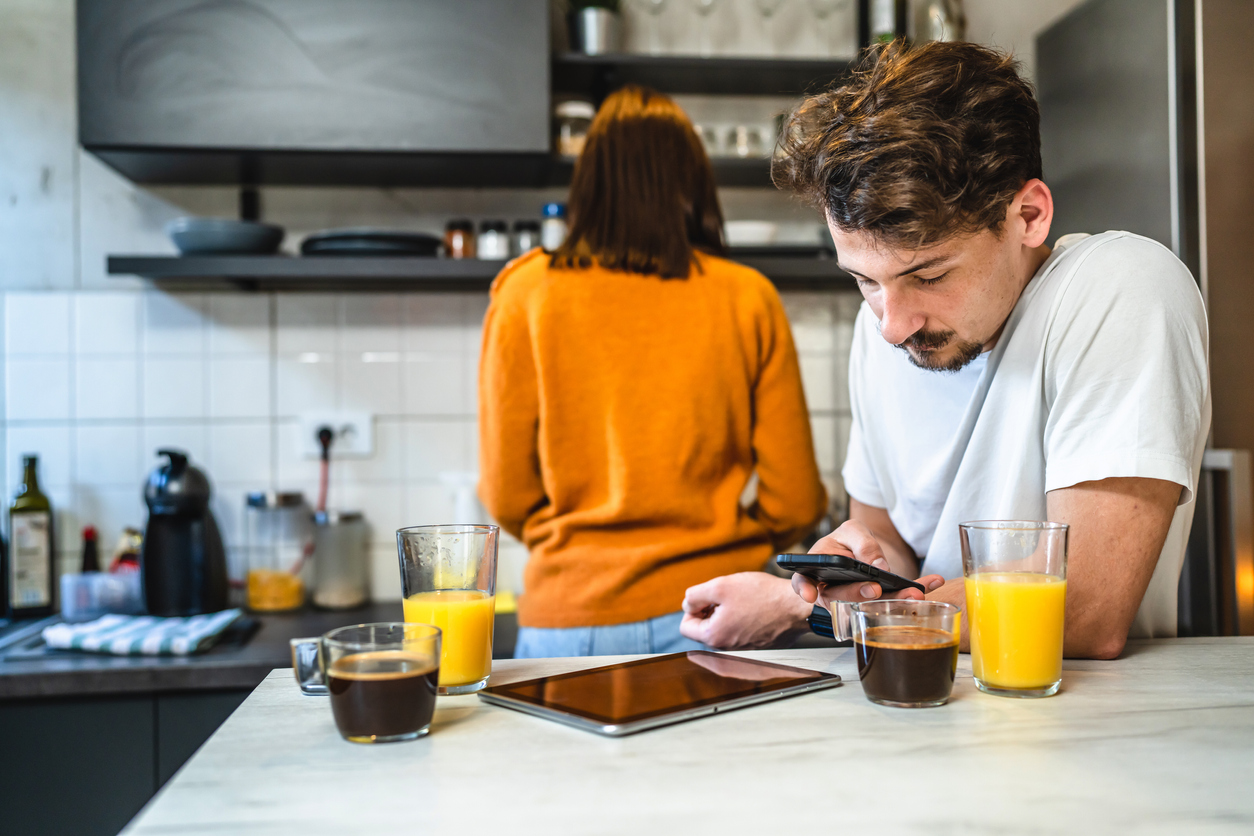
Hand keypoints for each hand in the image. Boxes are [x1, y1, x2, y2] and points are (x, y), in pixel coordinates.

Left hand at [680, 572, 811, 649]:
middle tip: (726, 595)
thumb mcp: (720, 586)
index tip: (708, 596)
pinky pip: (739, 632)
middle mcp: (726, 649)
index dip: (692, 606)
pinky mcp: (757, 645)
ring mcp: (743, 649)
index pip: (686, 626)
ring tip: (742, 599)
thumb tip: (687, 604)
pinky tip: (754, 607)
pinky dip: (741, 619)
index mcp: (713, 637)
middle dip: (710, 609)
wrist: (797, 606)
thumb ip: (695, 595)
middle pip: (704, 628)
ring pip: (722, 628)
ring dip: (726, 613)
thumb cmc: (761, 596)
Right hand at [791, 520, 944, 611]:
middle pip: (840, 598)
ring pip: (869, 606)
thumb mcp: (851, 532)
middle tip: (876, 590)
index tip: (810, 595)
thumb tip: (878, 565)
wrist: (859, 552)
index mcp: (817, 572)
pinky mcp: (877, 604)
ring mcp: (855, 602)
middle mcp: (832, 591)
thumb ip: (862, 543)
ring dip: (894, 601)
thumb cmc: (846, 542)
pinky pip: (894, 602)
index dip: (805, 590)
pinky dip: (914, 593)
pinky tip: (934, 582)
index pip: (804, 583)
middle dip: (860, 595)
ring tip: (914, 593)